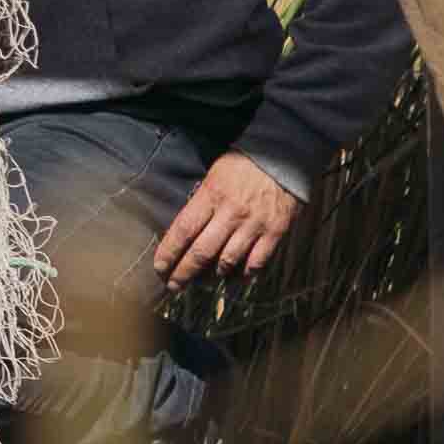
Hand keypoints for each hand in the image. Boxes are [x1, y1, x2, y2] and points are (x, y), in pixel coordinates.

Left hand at [148, 155, 310, 287]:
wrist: (283, 157)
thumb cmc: (243, 165)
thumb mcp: (214, 176)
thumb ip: (201, 203)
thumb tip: (184, 232)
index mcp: (211, 195)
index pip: (184, 230)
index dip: (169, 252)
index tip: (159, 267)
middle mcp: (231, 213)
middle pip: (202, 252)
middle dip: (184, 273)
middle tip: (173, 286)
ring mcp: (254, 225)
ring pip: (228, 261)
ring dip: (212, 277)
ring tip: (201, 285)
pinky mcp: (275, 232)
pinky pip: (257, 262)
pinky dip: (243, 275)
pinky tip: (233, 281)